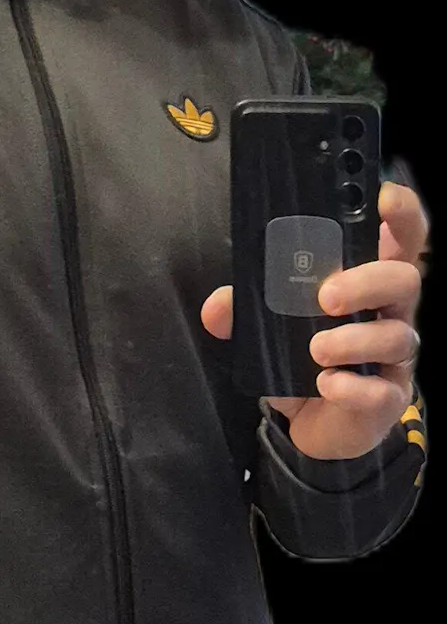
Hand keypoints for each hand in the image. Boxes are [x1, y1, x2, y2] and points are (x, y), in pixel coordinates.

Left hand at [201, 181, 428, 459]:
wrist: (317, 424)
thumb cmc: (305, 361)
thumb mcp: (272, 330)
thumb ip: (245, 312)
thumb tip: (217, 308)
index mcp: (370, 282)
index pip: (402, 238)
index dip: (400, 213)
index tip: (380, 198)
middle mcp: (392, 314)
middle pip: (405, 280)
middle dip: (367, 282)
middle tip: (326, 296)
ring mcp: (395, 358)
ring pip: (396, 336)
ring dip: (353, 339)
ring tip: (316, 350)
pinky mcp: (387, 398)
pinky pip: (381, 390)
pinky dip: (352, 387)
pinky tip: (326, 385)